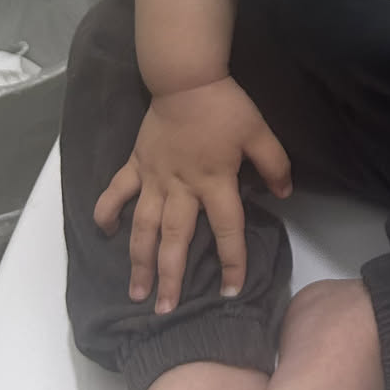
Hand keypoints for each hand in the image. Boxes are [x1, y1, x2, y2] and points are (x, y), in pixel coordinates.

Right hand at [93, 78, 291, 310]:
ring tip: (135, 291)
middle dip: (171, 277)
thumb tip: (285, 194)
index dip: (232, 261)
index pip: (227, 229)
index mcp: (215, 181)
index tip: (231, 291)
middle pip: (175, 239)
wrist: (186, 79)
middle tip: (165, 310)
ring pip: (143, 226)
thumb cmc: (225, 106)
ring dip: (138, 260)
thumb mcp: (259, 131)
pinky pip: (117, 192)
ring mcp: (155, 178)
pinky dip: (107, 211)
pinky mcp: (136, 164)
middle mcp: (182, 188)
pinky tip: (104, 232)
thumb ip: (274, 163)